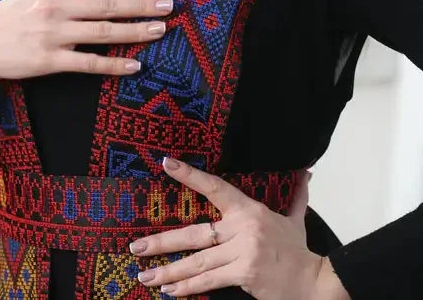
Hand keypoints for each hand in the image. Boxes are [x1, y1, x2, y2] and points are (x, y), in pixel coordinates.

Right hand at [0, 0, 171, 96]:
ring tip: (160, 30)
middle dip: (143, 4)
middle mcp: (56, 7)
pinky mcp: (48, 61)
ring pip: (104, 32)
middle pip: (109, 3)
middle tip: (170, 5)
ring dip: (136, 31)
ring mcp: (53, 34)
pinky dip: (114, 64)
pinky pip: (89, 63)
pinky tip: (135, 64)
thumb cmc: (11, 16)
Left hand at [128, 157, 324, 299]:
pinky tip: (170, 291)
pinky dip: (188, 288)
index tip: (166, 164)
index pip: (215, 187)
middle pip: (194, 233)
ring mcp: (242, 252)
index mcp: (249, 210)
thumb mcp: (295, 219)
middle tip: (136, 247)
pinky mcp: (244, 274)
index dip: (190, 175)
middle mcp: (243, 228)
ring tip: (144, 274)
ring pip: (197, 262)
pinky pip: (210, 281)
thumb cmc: (298, 251)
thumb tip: (307, 173)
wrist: (315, 282)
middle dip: (162, 241)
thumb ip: (296, 195)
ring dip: (168, 270)